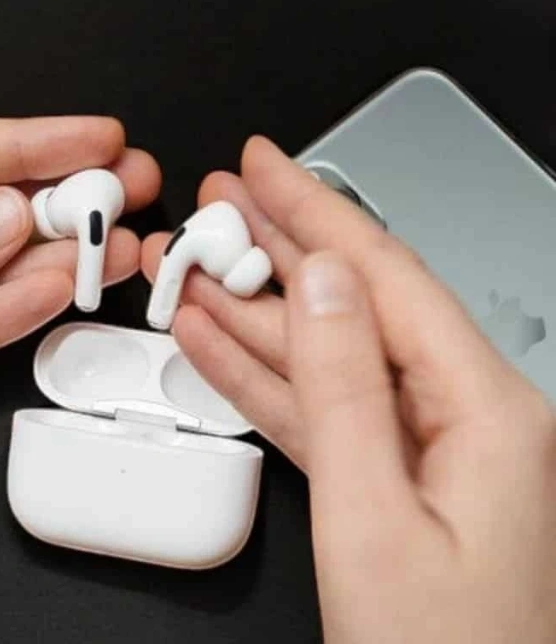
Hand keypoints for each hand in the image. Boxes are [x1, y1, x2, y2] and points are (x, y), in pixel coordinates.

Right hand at [143, 137, 555, 643]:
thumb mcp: (374, 523)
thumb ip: (343, 388)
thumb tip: (317, 278)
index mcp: (490, 412)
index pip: (386, 276)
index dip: (315, 210)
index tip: (263, 163)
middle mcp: (474, 421)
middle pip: (360, 303)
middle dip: (282, 245)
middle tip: (219, 198)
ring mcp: (437, 457)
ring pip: (334, 357)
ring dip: (260, 312)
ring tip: (196, 263)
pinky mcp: (402, 493)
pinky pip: (328, 414)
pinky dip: (268, 380)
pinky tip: (215, 345)